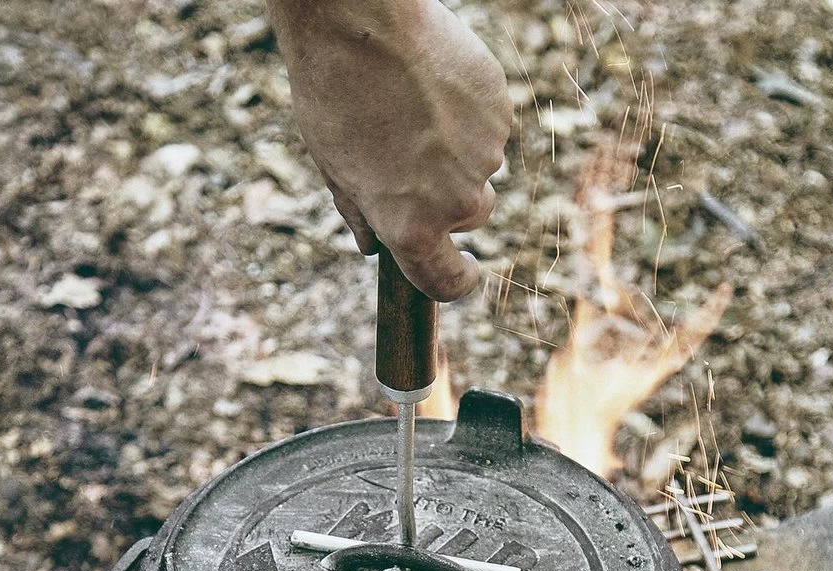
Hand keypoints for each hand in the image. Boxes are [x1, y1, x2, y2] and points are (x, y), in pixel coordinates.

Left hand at [271, 0, 511, 300]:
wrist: (359, 21)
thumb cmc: (334, 95)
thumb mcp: (335, 167)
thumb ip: (363, 213)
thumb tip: (373, 246)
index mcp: (412, 228)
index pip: (447, 282)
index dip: (456, 281)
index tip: (462, 272)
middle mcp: (456, 203)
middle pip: (472, 216)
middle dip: (451, 198)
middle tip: (416, 157)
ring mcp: (485, 157)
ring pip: (482, 166)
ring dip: (459, 149)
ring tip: (418, 108)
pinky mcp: (499, 112)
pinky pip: (491, 125)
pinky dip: (470, 113)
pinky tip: (434, 84)